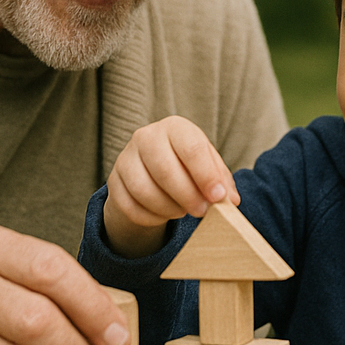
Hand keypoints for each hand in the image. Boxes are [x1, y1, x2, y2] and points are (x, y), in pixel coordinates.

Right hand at [103, 116, 238, 256]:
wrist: (152, 171)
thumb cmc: (187, 166)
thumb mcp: (208, 167)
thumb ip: (222, 182)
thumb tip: (230, 201)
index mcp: (175, 127)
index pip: (192, 149)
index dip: (206, 176)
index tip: (218, 197)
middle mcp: (146, 137)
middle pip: (165, 170)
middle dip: (188, 196)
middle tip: (203, 211)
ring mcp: (125, 159)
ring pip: (144, 191)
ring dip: (169, 208)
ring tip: (183, 210)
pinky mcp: (114, 183)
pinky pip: (130, 207)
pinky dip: (151, 217)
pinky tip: (164, 215)